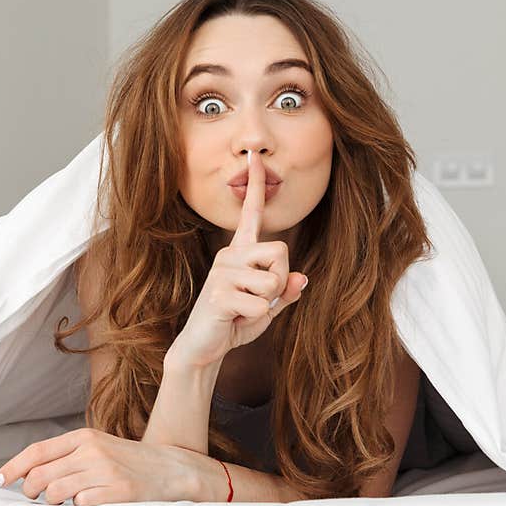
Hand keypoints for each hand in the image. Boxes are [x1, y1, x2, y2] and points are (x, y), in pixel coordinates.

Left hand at [0, 428, 202, 505]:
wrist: (170, 469)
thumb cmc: (128, 461)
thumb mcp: (98, 448)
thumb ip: (67, 456)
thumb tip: (28, 473)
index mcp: (84, 437)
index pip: (37, 451)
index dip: (13, 467)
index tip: (0, 480)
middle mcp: (92, 451)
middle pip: (40, 476)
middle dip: (31, 492)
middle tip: (36, 497)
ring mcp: (104, 471)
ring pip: (55, 493)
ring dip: (55, 502)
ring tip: (69, 499)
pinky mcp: (116, 491)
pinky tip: (93, 502)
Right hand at [170, 150, 307, 367]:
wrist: (203, 348)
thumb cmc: (234, 322)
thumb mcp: (267, 307)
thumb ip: (285, 292)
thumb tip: (303, 279)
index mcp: (240, 252)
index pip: (251, 214)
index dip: (255, 186)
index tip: (255, 157)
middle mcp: (229, 255)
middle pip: (281, 251)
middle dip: (280, 280)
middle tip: (257, 298)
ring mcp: (222, 273)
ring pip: (274, 280)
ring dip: (268, 303)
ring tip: (244, 310)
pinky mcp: (219, 294)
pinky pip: (262, 304)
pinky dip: (257, 318)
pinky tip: (235, 319)